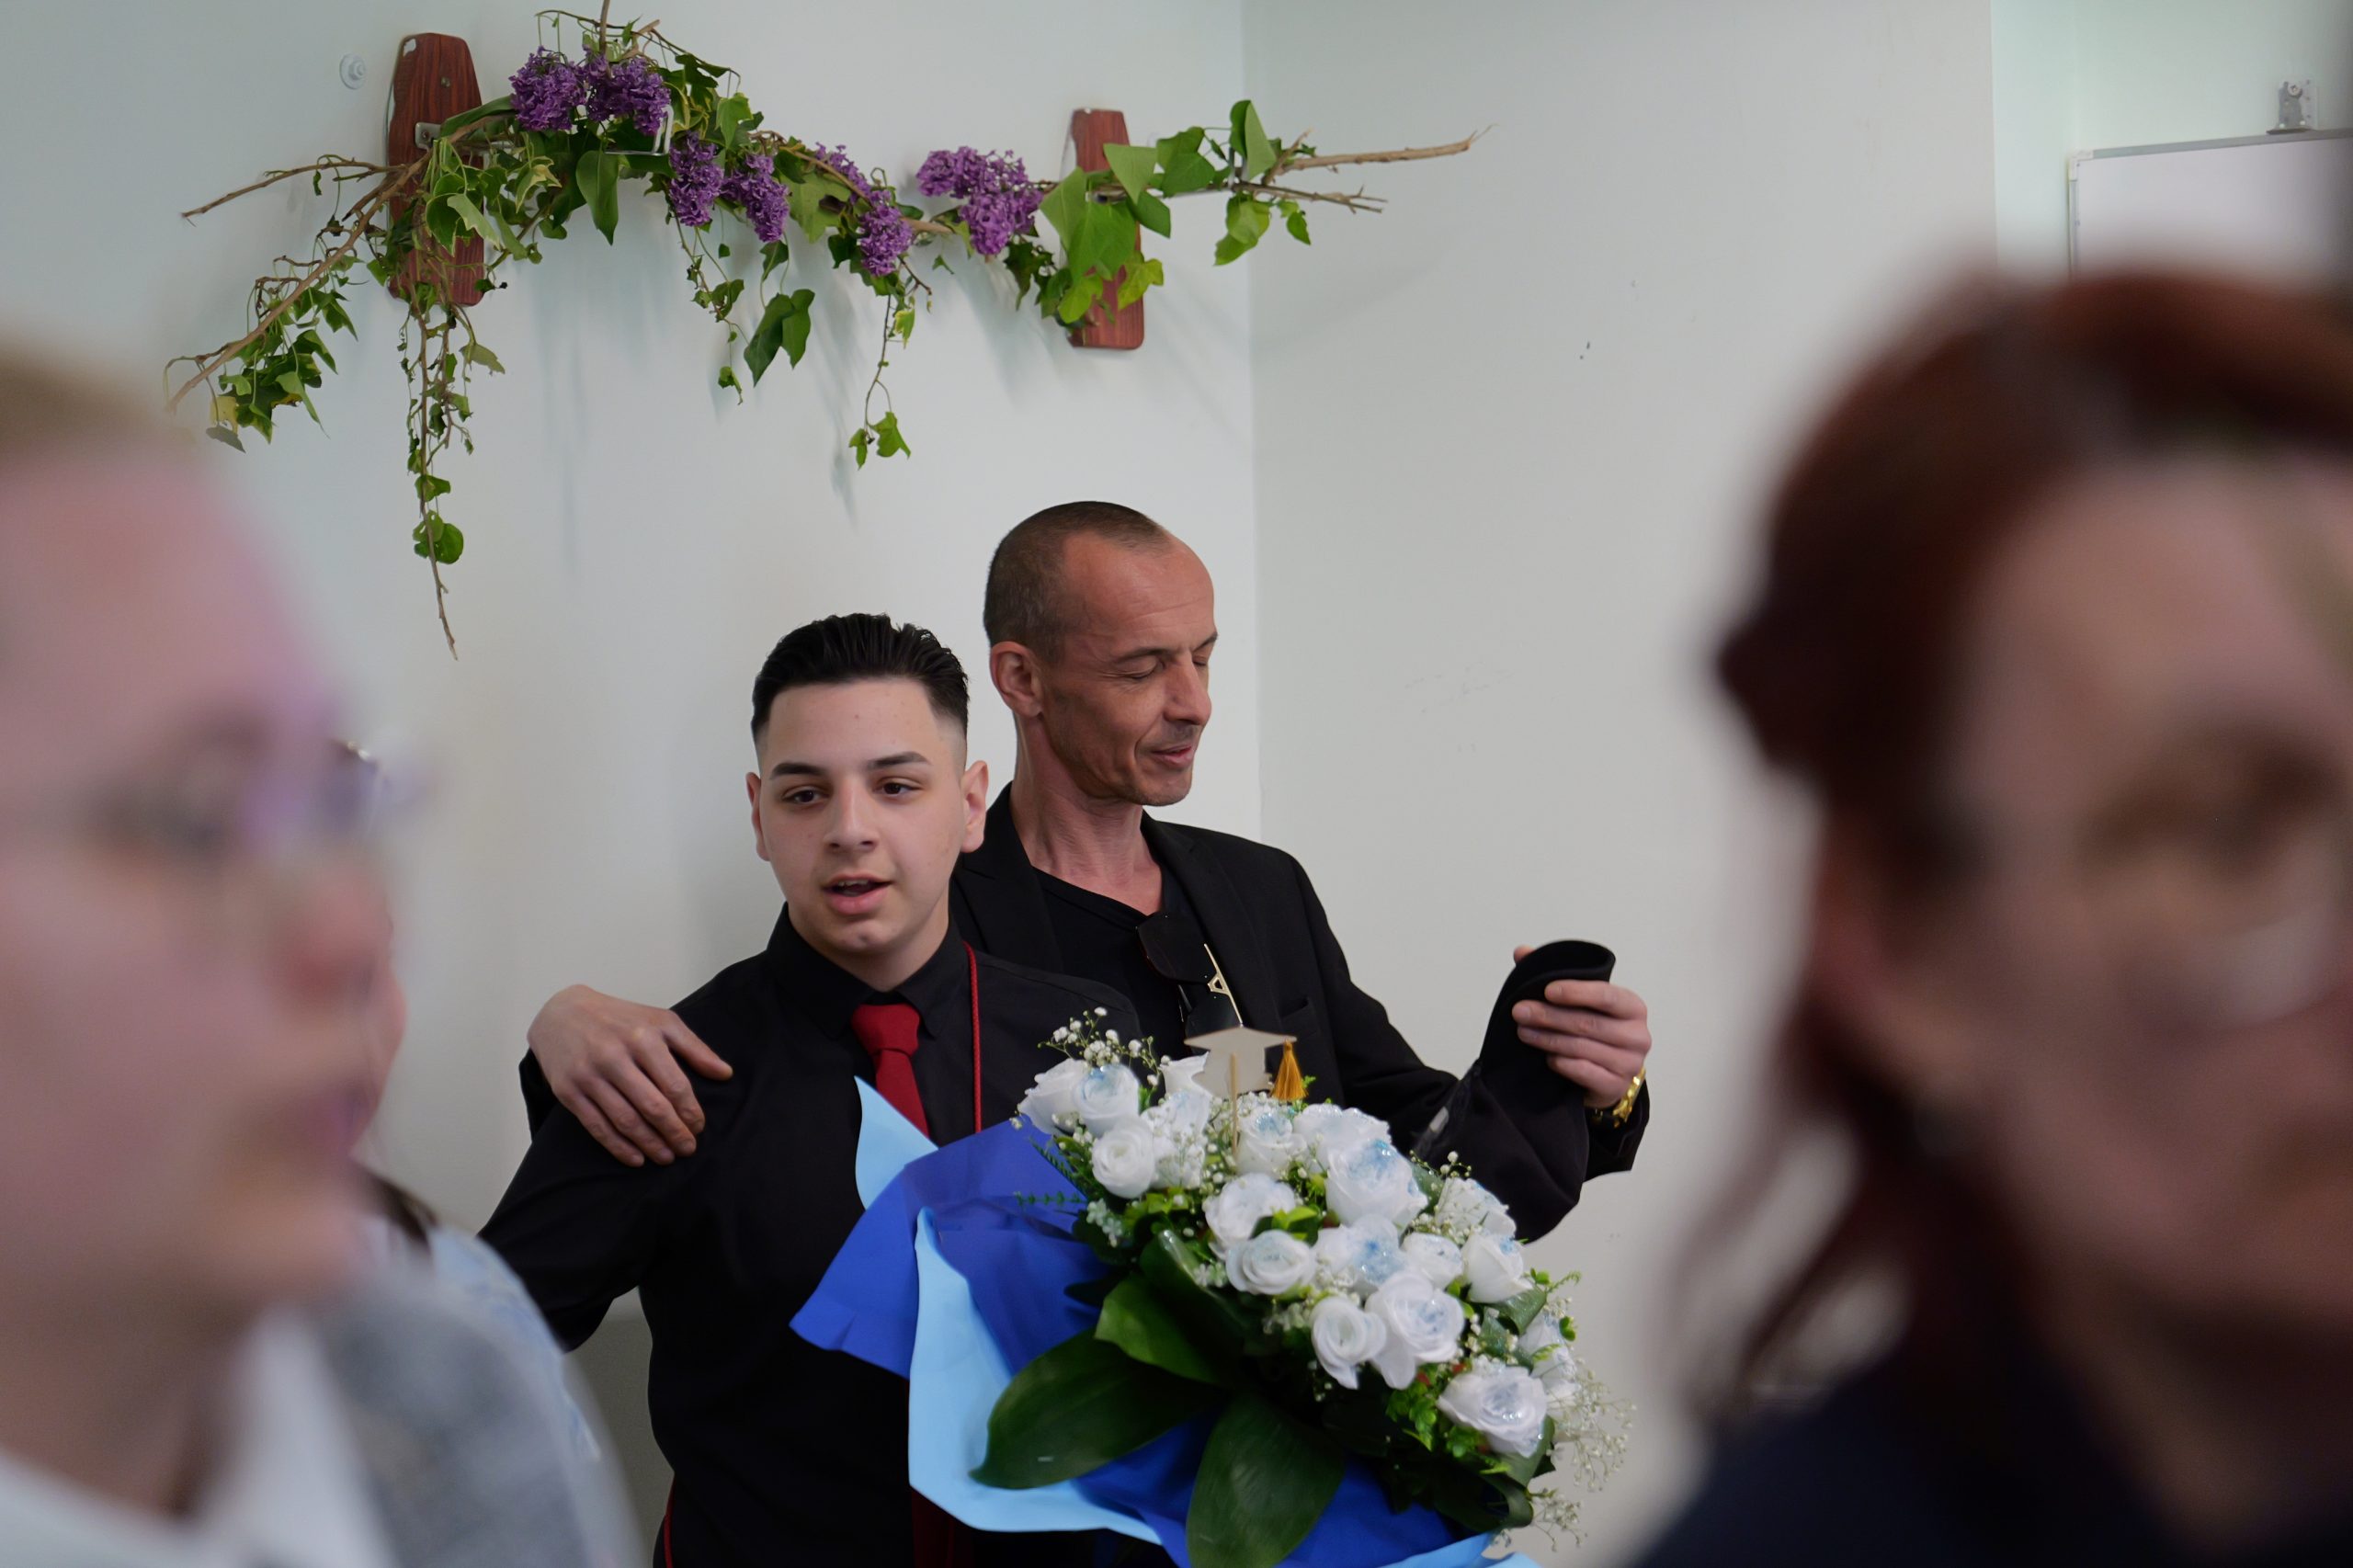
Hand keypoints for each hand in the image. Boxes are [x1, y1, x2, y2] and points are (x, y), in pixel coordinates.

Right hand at [527, 985, 732, 1166]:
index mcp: (643, 1038)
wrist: (562, 1013)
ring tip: (666, 1157)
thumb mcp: (661, 1022)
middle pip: (652, 1107)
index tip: (699, 1128)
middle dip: (674, 1133)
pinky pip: (597, 1126)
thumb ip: (695, 1048)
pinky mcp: (568, 1091)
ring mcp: (589, 1075)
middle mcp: (615, 1057)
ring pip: (625, 1120)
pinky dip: (618, 1146)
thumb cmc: (620, 1019)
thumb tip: (726, 1074)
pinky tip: (636, 1158)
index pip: (675, 1085)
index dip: (690, 1112)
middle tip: (688, 1150)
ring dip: (650, 1144)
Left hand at [1509, 947, 1650, 1108]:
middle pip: (1589, 1023)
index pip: (1607, 995)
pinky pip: (1585, 1073)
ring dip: (1548, 1039)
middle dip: (1550, 1016)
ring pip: (1582, 1048)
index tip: (1547, 990)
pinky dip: (1563, 1064)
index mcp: (1633, 1007)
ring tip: (1523, 1032)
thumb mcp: (1579, 1002)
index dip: (1577, 992)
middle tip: (1520, 1011)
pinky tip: (1547, 1057)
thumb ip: (1553, 974)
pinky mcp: (1617, 1087)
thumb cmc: (1593, 1031)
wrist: (1607, 1077)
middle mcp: (1638, 1035)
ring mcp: (1630, 1063)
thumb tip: (1521, 951)